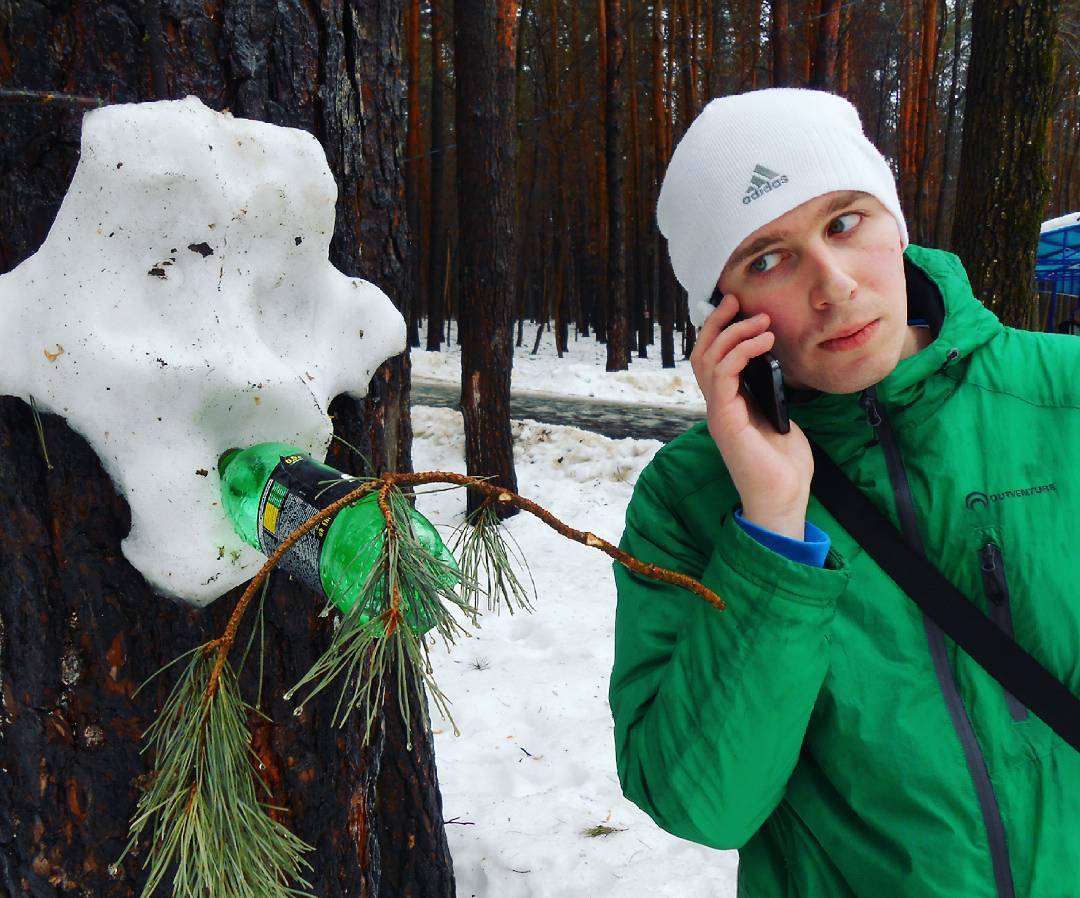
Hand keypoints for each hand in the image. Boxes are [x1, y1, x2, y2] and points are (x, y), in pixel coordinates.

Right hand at [690, 293, 813, 539]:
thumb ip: (770, 392)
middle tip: (735, 299)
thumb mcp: (779, 417)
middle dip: (716, 323)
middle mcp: (717, 405)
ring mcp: (718, 412)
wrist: (782, 497)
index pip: (712, 359)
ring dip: (732, 333)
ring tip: (760, 320)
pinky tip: (763, 342)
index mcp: (728, 404)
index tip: (739, 307)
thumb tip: (777, 365)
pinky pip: (723, 375)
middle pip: (702, 353)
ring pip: (708, 360)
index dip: (720, 330)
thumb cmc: (784, 464)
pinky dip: (740, 352)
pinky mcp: (725, 419)